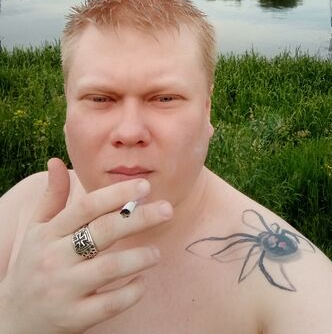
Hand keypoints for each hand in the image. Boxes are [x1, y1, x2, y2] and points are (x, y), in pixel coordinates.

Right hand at [0, 158, 172, 333]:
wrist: (14, 319)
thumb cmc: (32, 265)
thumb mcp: (37, 229)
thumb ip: (52, 196)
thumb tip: (55, 161)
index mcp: (50, 233)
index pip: (86, 207)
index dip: (116, 193)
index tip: (144, 186)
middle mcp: (56, 259)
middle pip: (103, 231)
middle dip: (139, 218)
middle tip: (167, 209)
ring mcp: (65, 289)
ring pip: (109, 268)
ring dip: (139, 257)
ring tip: (157, 252)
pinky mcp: (74, 318)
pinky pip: (110, 304)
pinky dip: (130, 292)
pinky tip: (142, 281)